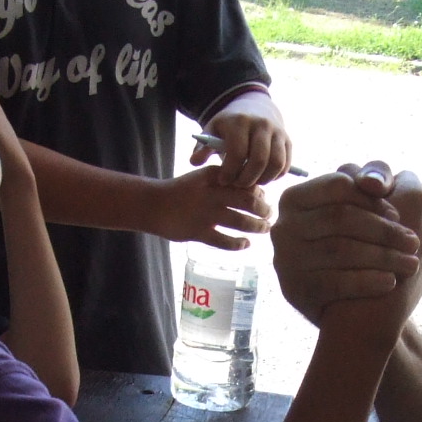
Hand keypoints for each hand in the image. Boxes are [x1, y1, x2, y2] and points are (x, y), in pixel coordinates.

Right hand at [156, 163, 272, 249]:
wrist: (152, 204)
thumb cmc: (181, 191)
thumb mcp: (203, 178)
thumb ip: (225, 182)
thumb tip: (255, 191)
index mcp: (214, 177)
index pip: (245, 182)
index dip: (260, 192)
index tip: (263, 198)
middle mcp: (212, 194)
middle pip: (248, 201)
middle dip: (264, 210)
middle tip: (269, 214)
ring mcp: (205, 214)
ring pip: (241, 221)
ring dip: (257, 226)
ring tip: (264, 228)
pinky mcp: (198, 232)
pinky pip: (224, 241)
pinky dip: (238, 244)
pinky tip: (245, 244)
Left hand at [189, 108, 292, 186]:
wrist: (255, 107)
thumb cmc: (229, 125)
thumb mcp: (212, 130)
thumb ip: (202, 147)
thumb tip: (194, 162)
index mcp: (240, 122)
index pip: (238, 152)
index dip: (230, 171)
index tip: (223, 181)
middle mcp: (262, 125)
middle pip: (259, 160)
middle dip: (247, 179)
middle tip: (237, 185)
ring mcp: (278, 132)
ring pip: (276, 164)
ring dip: (263, 179)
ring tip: (250, 183)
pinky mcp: (288, 141)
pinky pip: (285, 165)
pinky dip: (275, 176)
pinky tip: (261, 177)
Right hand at [270, 164, 421, 327]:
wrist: (345, 309)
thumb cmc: (357, 241)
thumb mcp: (360, 205)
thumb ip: (372, 179)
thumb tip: (375, 183)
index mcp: (295, 198)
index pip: (338, 184)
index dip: (372, 197)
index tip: (398, 213)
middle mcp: (284, 227)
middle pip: (340, 217)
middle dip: (384, 229)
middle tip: (414, 242)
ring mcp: (285, 259)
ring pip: (340, 250)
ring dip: (383, 256)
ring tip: (411, 264)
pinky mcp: (295, 291)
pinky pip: (334, 283)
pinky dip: (367, 281)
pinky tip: (390, 283)